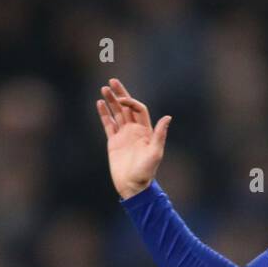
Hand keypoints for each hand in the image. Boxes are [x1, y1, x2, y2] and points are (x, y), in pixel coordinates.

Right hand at [97, 77, 170, 199]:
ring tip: (103, 88)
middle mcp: (135, 130)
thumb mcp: (155, 153)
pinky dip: (104, 114)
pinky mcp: (114, 142)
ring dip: (111, 101)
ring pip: (117, 113)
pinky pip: (108, 124)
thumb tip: (168, 117)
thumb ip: (160, 134)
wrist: (133, 186)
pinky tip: (99, 103)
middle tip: (112, 80)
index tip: (121, 99)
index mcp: (146, 131)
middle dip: (120, 94)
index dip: (131, 101)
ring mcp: (124, 135)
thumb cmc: (146, 172)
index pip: (138, 109)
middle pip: (127, 107)